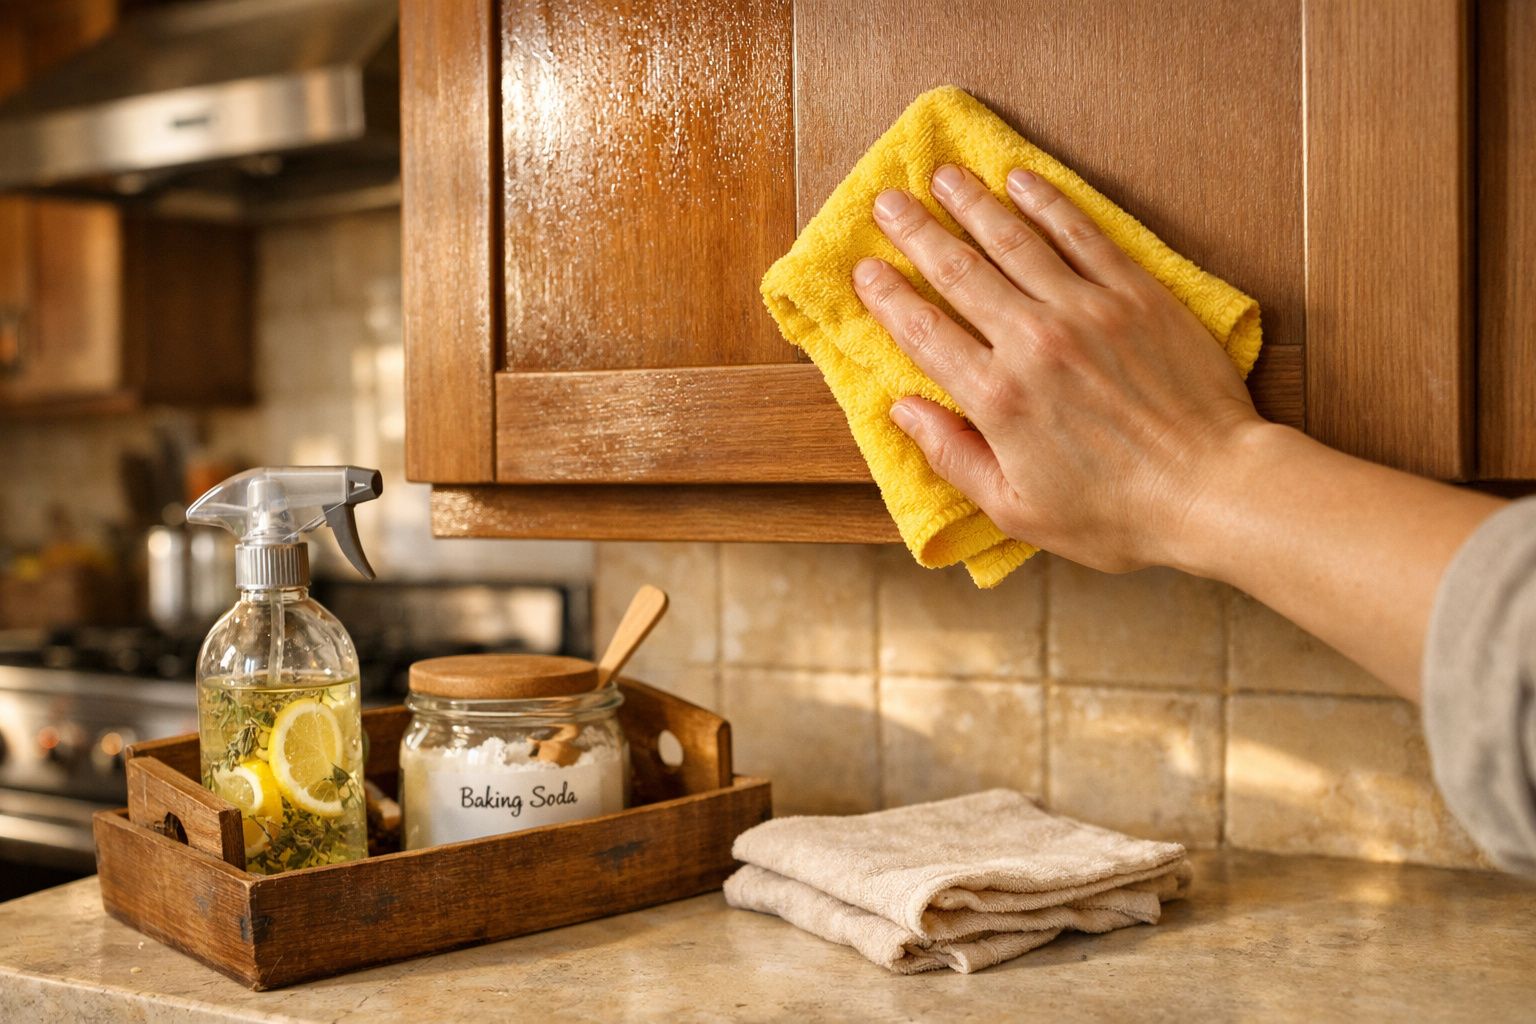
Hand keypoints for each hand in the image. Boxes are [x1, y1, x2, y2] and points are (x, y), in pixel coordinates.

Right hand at [854, 164, 1264, 571]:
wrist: (1213, 488)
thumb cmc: (1116, 513)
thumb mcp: (1017, 510)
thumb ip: (953, 457)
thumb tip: (903, 410)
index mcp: (997, 399)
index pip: (923, 331)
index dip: (887, 296)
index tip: (864, 268)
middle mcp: (1033, 342)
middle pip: (959, 271)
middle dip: (916, 231)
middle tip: (888, 201)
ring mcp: (1086, 310)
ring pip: (1013, 240)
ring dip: (972, 202)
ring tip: (943, 176)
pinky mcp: (1134, 293)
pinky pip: (1081, 233)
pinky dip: (1048, 202)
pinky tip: (1021, 180)